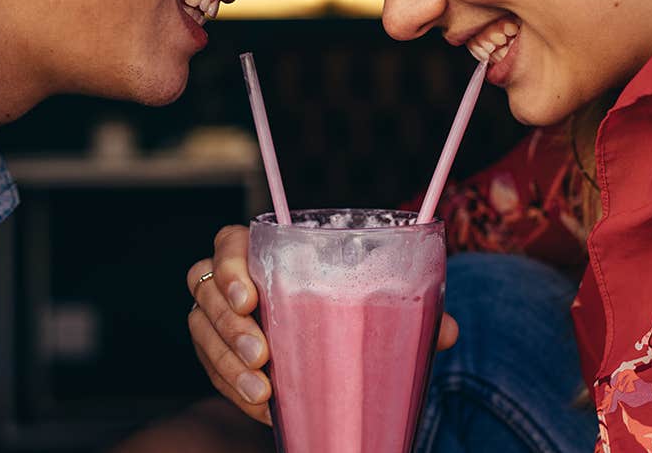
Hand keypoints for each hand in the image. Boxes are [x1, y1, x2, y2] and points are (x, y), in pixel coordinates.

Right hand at [187, 225, 459, 424]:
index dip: (229, 267)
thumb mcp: (375, 298)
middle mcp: (232, 281)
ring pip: (202, 334)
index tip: (250, 298)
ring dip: (226, 364)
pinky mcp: (220, 356)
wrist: (336, 338)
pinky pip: (213, 371)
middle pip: (205, 292)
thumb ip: (407, 307)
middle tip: (262, 354)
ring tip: (263, 390)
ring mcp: (220, 319)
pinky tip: (264, 407)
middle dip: (228, 326)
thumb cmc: (349, 302)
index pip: (227, 243)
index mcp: (263, 249)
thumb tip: (448, 331)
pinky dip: (233, 391)